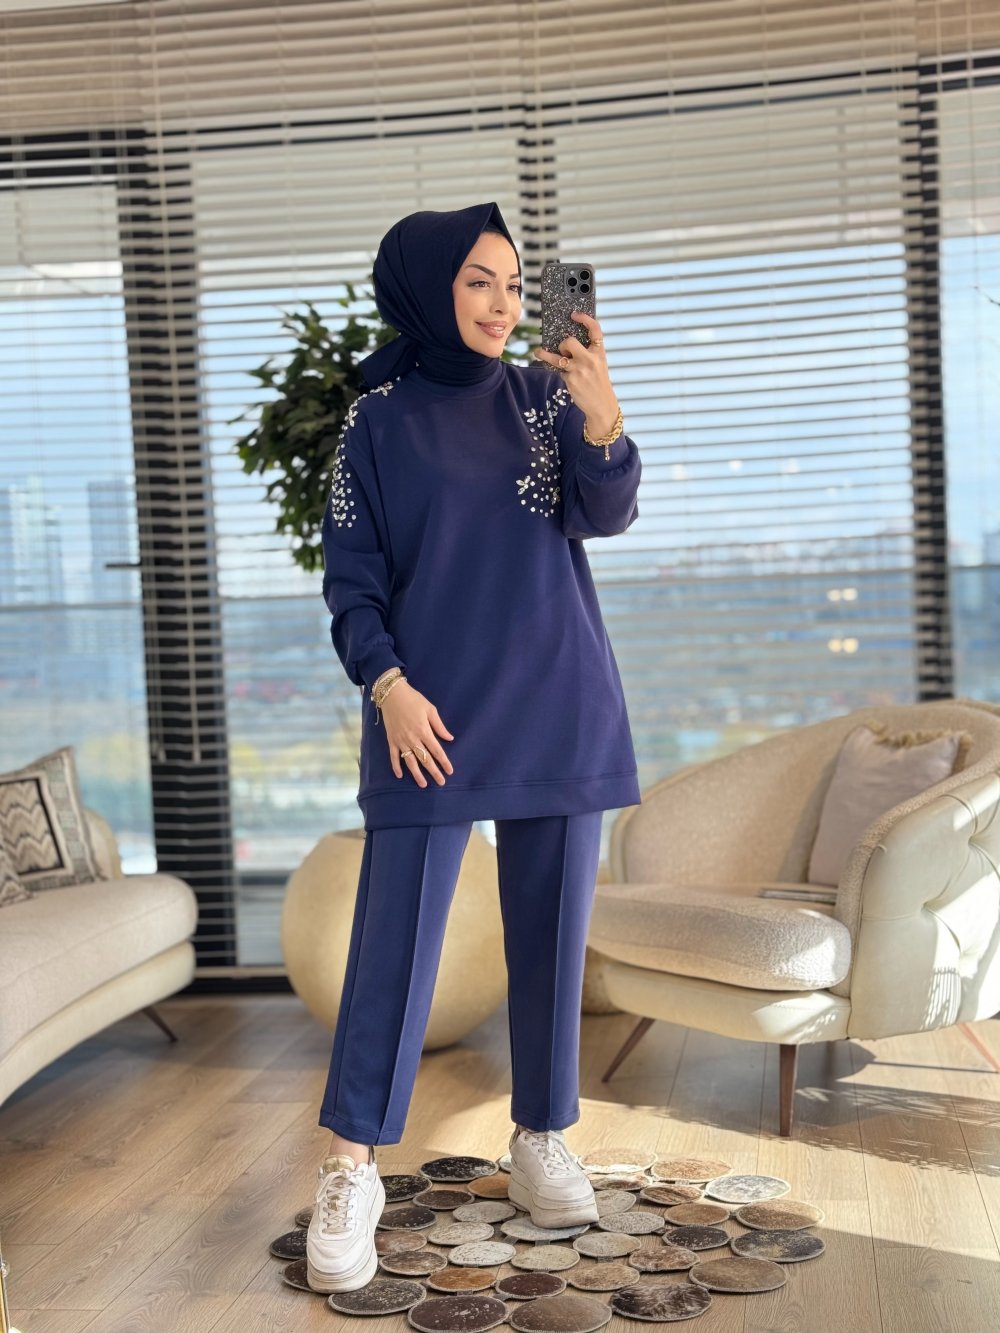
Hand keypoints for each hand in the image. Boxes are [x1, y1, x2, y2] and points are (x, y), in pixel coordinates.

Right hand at [380, 680, 454, 787]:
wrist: (392, 694)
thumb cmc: (414, 700)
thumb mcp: (430, 709)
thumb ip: (439, 726)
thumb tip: (449, 738)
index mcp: (424, 731)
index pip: (436, 751)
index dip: (444, 762)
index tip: (450, 771)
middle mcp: (412, 739)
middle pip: (425, 759)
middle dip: (434, 772)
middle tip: (441, 782)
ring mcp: (401, 741)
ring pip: (410, 762)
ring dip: (417, 774)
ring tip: (423, 784)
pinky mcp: (391, 740)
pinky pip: (393, 756)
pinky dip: (396, 766)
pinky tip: (400, 775)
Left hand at [531, 310, 618, 428]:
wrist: (602, 405)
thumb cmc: (598, 382)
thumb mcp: (599, 364)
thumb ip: (588, 353)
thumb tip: (568, 342)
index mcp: (599, 353)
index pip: (595, 330)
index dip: (585, 319)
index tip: (575, 314)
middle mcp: (590, 360)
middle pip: (570, 342)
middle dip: (563, 344)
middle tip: (563, 349)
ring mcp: (579, 370)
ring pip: (557, 358)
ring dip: (545, 354)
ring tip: (538, 352)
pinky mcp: (571, 380)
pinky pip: (559, 371)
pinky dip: (560, 372)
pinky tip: (565, 376)